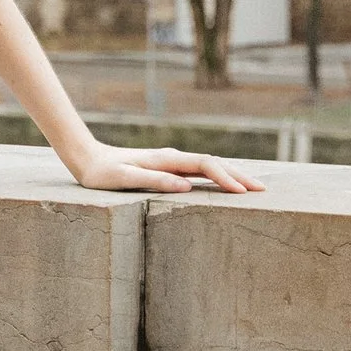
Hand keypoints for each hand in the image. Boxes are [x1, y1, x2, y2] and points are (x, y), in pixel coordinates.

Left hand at [66, 140, 263, 196]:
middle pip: (213, 163)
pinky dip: (218, 177)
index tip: (242, 192)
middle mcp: (172, 158)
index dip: (225, 178)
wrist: (88, 159)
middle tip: (262, 190)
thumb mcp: (123, 178)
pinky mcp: (169, 168)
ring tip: (252, 188)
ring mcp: (172, 162)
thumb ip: (153, 181)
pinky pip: (200, 172)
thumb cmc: (102, 173)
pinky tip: (226, 185)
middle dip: (238, 175)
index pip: (204, 166)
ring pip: (209, 166)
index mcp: (165, 160)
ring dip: (231, 175)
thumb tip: (184, 186)